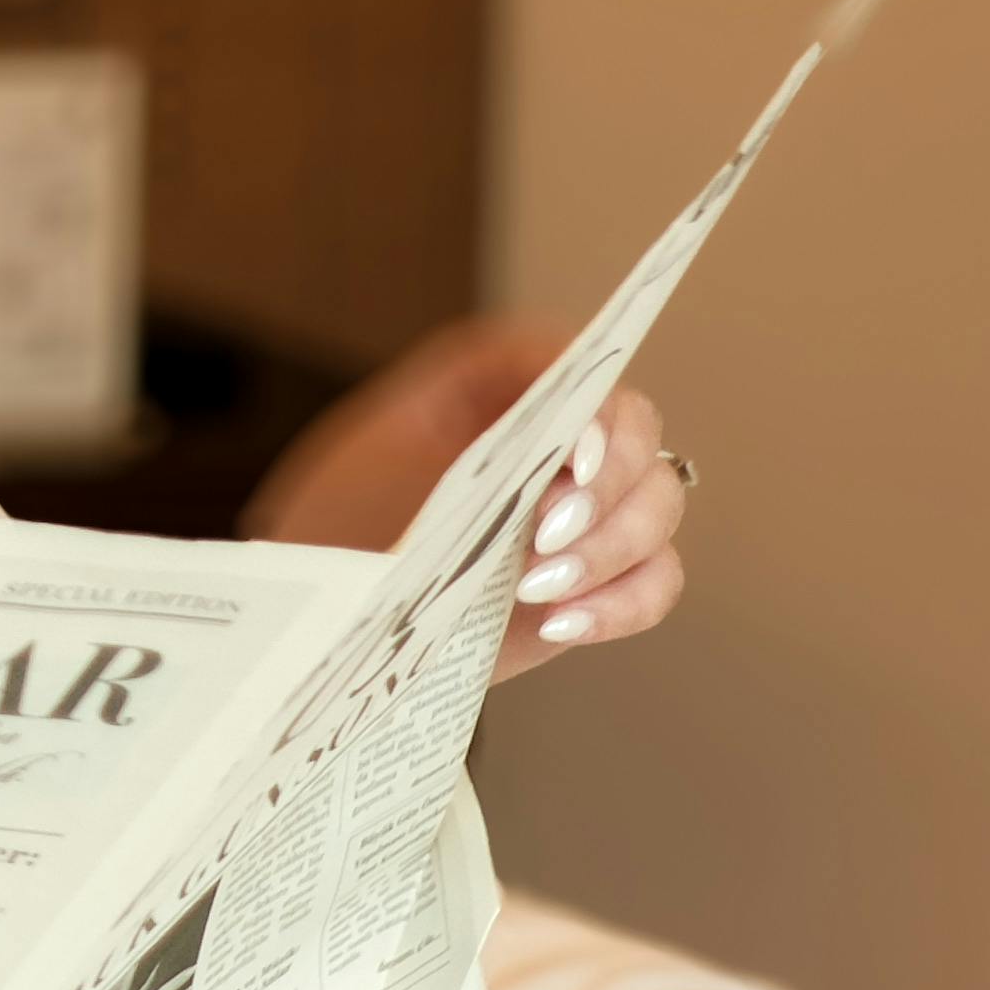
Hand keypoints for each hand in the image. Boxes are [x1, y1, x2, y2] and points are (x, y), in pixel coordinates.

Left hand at [243, 323, 691, 678]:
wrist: (331, 606)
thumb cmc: (339, 518)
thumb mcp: (376, 463)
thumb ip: (462, 448)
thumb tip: (551, 470)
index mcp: (493, 386)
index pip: (572, 364)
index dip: (592, 404)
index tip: (576, 455)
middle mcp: (554, 437)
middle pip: (638, 430)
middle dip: (607, 486)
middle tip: (546, 533)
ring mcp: (586, 507)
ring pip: (658, 504)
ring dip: (611, 548)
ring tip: (536, 585)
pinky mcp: (599, 575)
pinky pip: (656, 581)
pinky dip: (623, 604)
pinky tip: (560, 624)